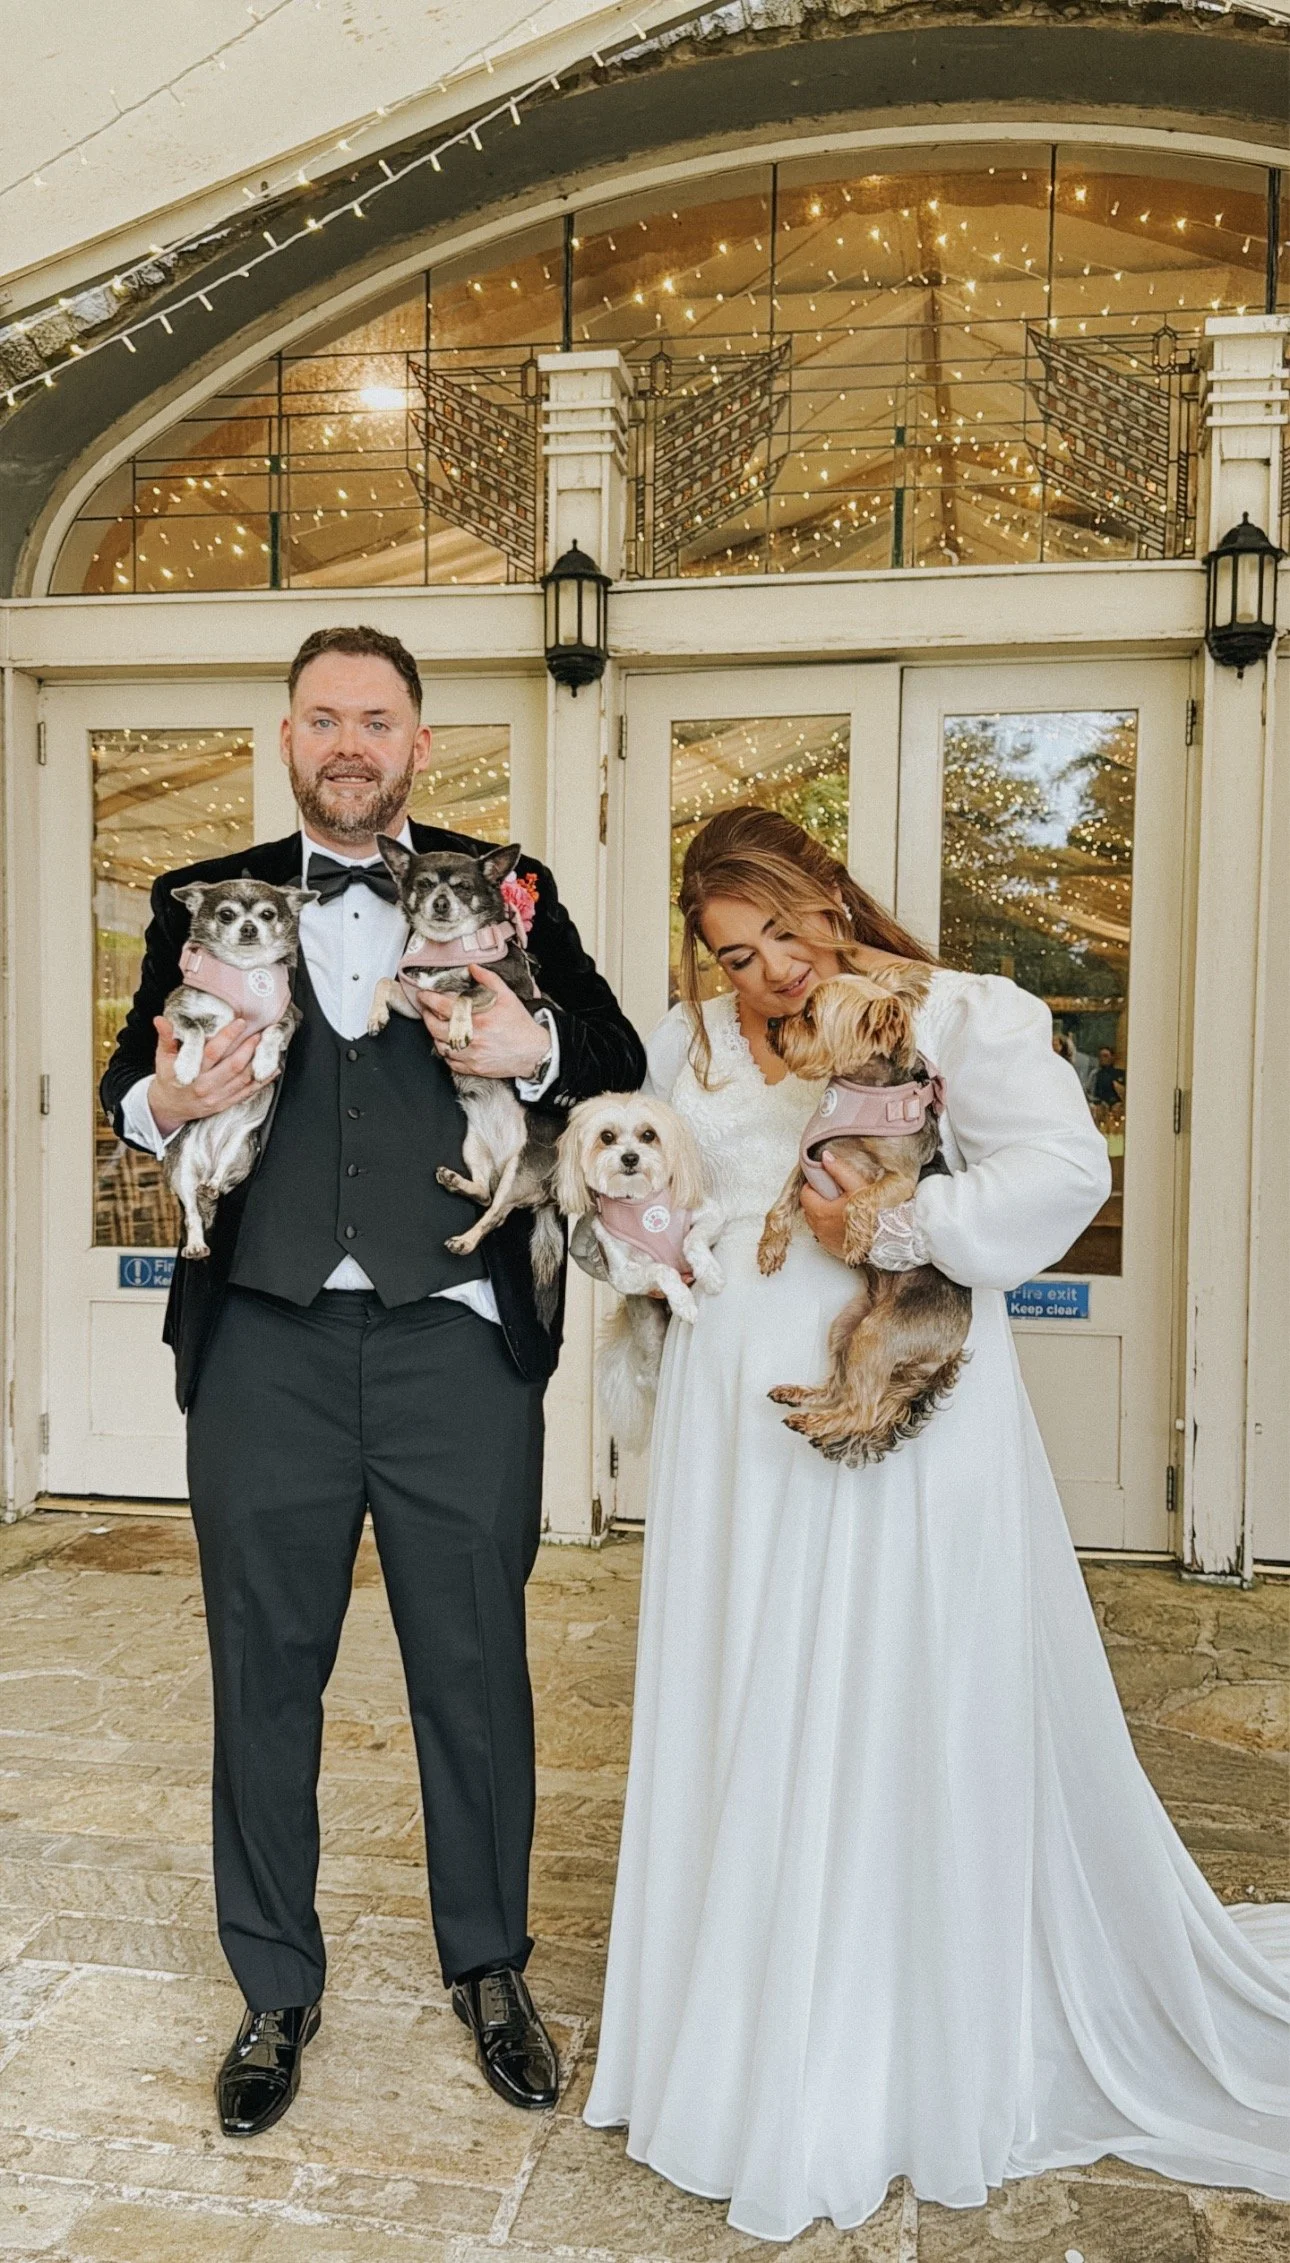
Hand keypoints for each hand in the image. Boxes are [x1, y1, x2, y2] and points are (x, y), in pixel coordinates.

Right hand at [147, 1014, 276, 1136]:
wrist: (169, 1108)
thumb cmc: (168, 1079)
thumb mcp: (163, 1058)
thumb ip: (166, 1038)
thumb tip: (160, 1019)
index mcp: (192, 1073)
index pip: (212, 1052)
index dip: (228, 1036)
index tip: (240, 1023)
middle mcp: (206, 1087)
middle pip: (233, 1066)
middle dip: (249, 1048)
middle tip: (260, 1033)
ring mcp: (218, 1098)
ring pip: (244, 1080)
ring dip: (258, 1063)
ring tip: (268, 1047)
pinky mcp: (226, 1104)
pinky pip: (247, 1092)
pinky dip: (261, 1081)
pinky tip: (272, 1070)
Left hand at [417, 966, 551, 1078]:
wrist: (533, 1052)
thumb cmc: (519, 1025)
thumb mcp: (508, 996)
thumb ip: (489, 980)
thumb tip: (472, 968)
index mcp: (478, 1018)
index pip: (443, 1007)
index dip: (429, 999)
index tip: (424, 995)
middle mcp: (472, 1037)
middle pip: (436, 1028)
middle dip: (427, 1017)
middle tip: (427, 1010)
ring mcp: (471, 1055)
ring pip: (440, 1046)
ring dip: (435, 1035)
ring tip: (438, 1026)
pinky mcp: (473, 1068)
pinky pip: (450, 1062)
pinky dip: (446, 1053)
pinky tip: (450, 1044)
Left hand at [799, 1149, 869, 1260]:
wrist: (889, 1239)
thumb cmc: (875, 1214)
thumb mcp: (857, 1186)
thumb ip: (839, 1170)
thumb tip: (825, 1157)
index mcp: (821, 1212)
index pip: (805, 1194)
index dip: (815, 1185)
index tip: (827, 1182)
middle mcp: (819, 1229)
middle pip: (809, 1208)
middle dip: (819, 1199)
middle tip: (837, 1194)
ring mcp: (826, 1241)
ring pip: (817, 1223)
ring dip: (824, 1214)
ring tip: (843, 1208)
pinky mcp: (834, 1249)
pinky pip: (826, 1235)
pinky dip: (831, 1228)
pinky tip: (846, 1224)